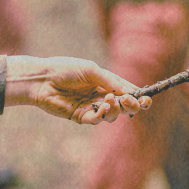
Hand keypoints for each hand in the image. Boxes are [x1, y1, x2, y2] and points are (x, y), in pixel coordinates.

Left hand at [5, 56, 149, 123]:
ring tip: (110, 100)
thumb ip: (110, 81)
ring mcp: (91, 107)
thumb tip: (130, 91)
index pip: (126, 91)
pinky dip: (102, 115)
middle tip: (132, 102)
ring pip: (112, 115)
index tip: (147, 100)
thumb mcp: (91, 70)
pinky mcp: (80, 117)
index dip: (138, 97)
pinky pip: (96, 120)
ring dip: (115, 109)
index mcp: (105, 82)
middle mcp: (100, 96)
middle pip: (123, 106)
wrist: (42, 78)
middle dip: (131, 105)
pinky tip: (103, 107)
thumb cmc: (65, 68)